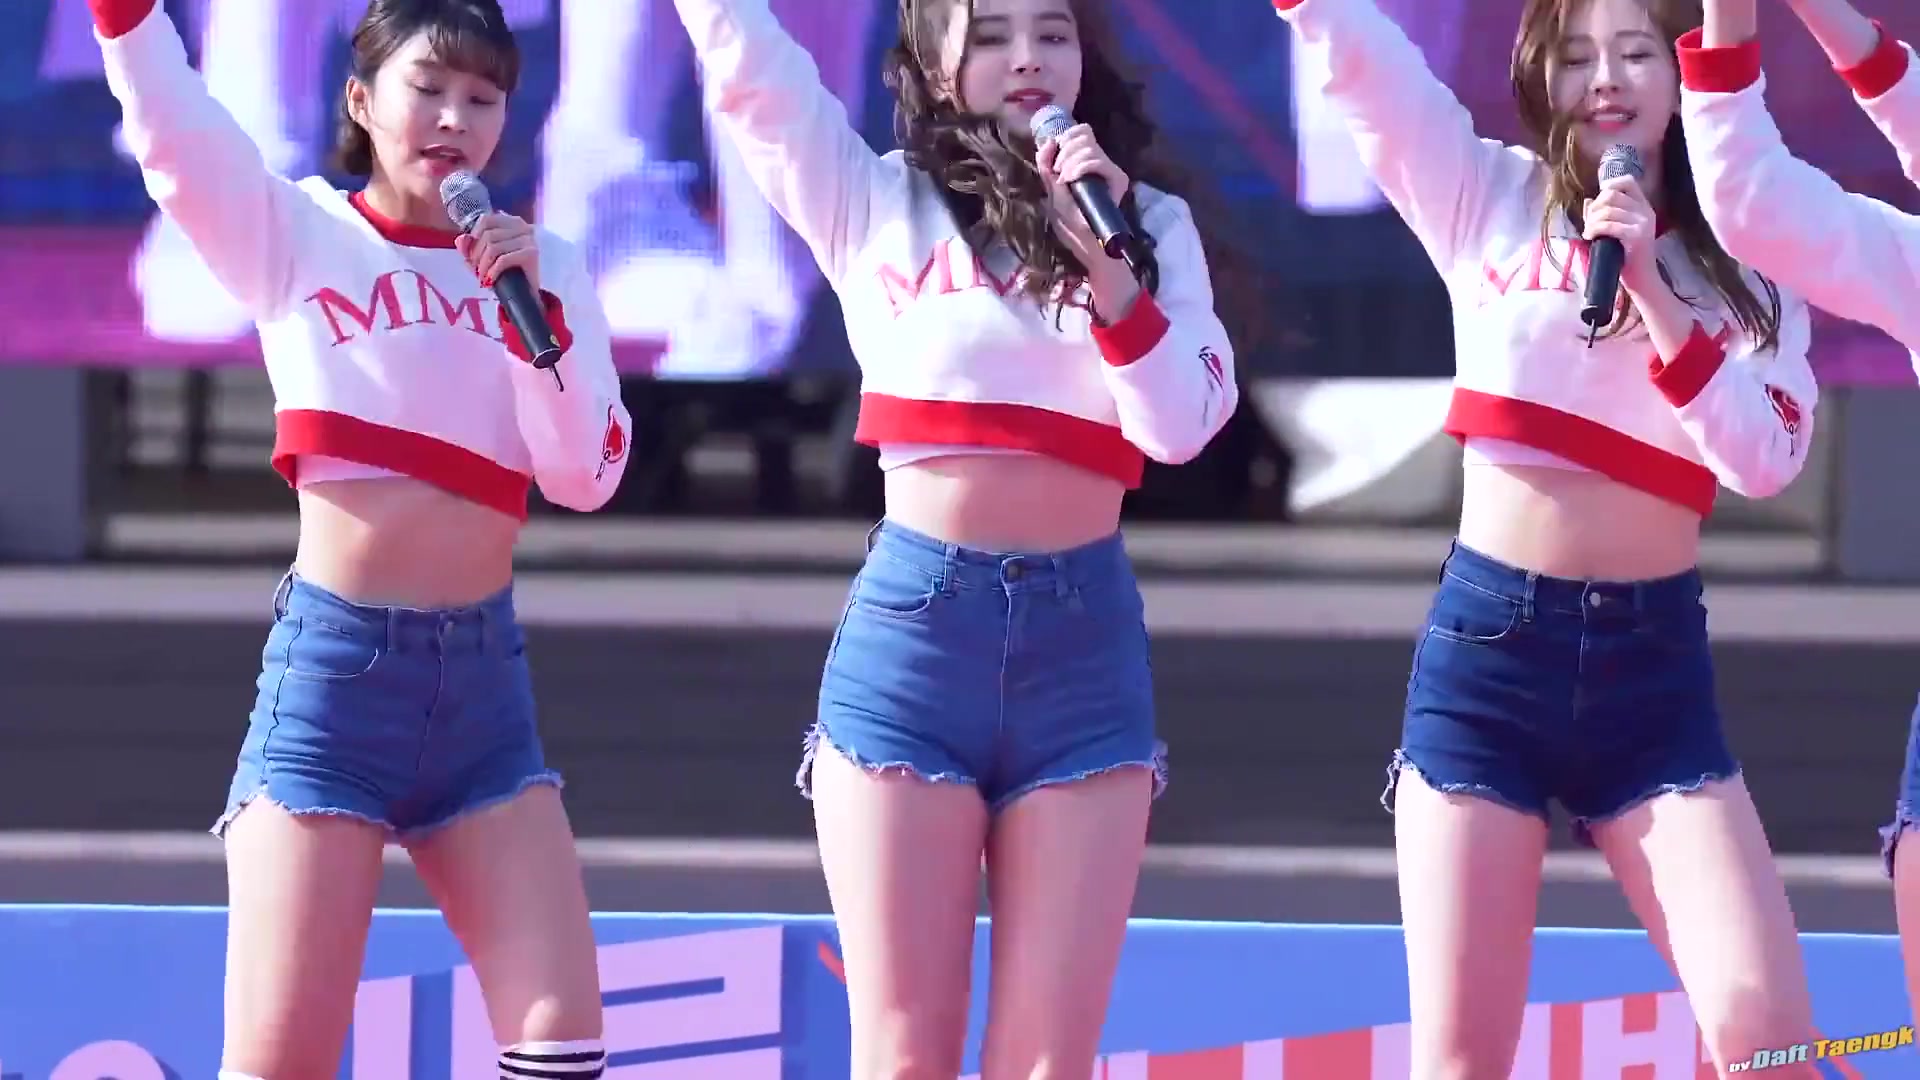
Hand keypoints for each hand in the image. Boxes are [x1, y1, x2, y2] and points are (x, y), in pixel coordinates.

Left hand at [455, 211, 540, 293]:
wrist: (530, 294)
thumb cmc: (509, 273)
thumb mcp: (484, 258)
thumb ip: (470, 247)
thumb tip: (461, 240)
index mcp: (511, 222)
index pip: (485, 220)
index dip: (474, 238)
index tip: (472, 255)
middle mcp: (522, 227)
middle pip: (488, 235)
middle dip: (476, 256)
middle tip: (476, 272)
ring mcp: (528, 239)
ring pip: (493, 247)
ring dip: (483, 266)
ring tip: (483, 278)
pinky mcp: (531, 254)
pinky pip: (503, 259)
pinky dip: (492, 271)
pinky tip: (490, 281)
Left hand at [1037, 123, 1130, 267]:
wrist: (1088, 246)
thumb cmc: (1071, 224)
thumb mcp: (1052, 191)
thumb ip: (1046, 167)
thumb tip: (1047, 142)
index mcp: (1087, 163)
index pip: (1081, 132)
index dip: (1065, 138)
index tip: (1055, 161)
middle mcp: (1102, 163)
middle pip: (1084, 135)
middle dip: (1064, 152)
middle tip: (1058, 174)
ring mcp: (1111, 170)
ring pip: (1088, 147)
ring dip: (1069, 162)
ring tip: (1064, 181)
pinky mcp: (1118, 179)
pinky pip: (1096, 160)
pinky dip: (1079, 167)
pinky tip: (1070, 180)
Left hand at [1582, 174, 1660, 299]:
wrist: (1641, 279)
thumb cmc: (1626, 256)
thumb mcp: (1615, 230)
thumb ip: (1604, 214)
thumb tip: (1588, 200)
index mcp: (1643, 207)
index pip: (1628, 182)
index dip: (1610, 186)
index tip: (1598, 203)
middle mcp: (1645, 211)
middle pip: (1612, 194)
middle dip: (1594, 208)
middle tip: (1589, 223)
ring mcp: (1643, 223)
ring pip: (1607, 210)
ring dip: (1591, 221)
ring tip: (1588, 233)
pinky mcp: (1637, 236)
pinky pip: (1608, 225)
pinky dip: (1594, 229)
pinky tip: (1590, 237)